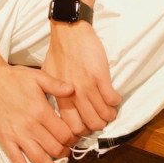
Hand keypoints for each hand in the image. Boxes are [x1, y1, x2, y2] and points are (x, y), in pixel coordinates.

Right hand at [0, 62, 75, 162]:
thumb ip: (57, 85)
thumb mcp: (38, 76)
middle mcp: (30, 126)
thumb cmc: (14, 78)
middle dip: (65, 152)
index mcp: (41, 111)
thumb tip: (73, 90)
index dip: (73, 138)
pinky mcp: (6, 141)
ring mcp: (18, 136)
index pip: (64, 133)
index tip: (74, 138)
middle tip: (68, 150)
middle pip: (55, 148)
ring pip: (39, 160)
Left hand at [42, 22, 119, 140]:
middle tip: (102, 118)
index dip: (83, 131)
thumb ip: (53, 95)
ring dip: (110, 114)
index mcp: (61, 97)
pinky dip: (115, 102)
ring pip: (104, 114)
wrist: (69, 31)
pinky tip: (113, 97)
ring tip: (110, 109)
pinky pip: (112, 99)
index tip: (88, 125)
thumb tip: (56, 111)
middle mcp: (74, 95)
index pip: (73, 127)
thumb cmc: (58, 52)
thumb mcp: (48, 77)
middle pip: (92, 125)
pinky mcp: (100, 76)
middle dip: (99, 125)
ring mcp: (88, 86)